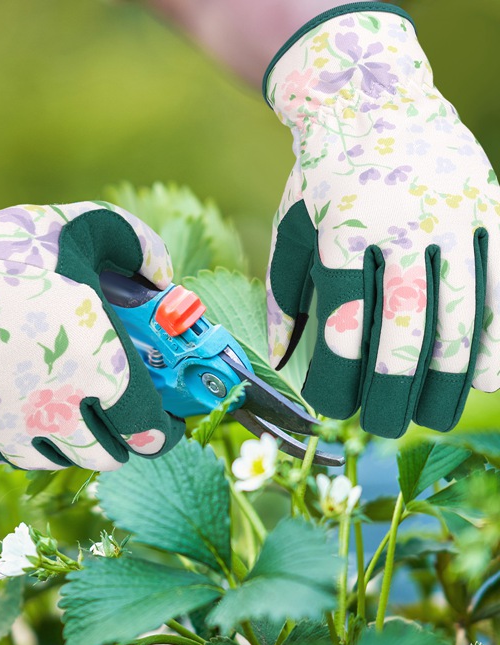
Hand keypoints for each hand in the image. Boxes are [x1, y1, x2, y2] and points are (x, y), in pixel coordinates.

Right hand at [0, 199, 183, 469]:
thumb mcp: (79, 227)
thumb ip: (136, 246)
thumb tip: (161, 275)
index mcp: (104, 372)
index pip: (154, 429)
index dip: (165, 428)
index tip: (162, 420)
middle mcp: (65, 418)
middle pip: (109, 456)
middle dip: (119, 437)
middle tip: (113, 410)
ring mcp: (14, 437)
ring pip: (61, 461)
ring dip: (71, 440)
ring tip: (61, 404)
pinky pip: (7, 455)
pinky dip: (17, 438)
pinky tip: (10, 404)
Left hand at [264, 4, 498, 436]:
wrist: (375, 97)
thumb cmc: (322, 176)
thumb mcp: (291, 228)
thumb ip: (286, 295)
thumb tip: (283, 359)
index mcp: (343, 230)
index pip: (343, 324)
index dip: (339, 377)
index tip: (332, 409)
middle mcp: (404, 224)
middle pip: (407, 330)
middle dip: (396, 392)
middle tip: (383, 430)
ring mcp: (454, 217)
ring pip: (463, 316)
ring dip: (450, 379)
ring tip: (433, 418)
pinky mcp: (488, 212)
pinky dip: (498, 337)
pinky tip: (487, 378)